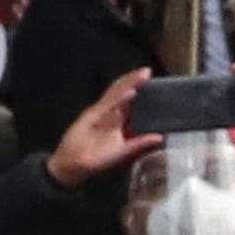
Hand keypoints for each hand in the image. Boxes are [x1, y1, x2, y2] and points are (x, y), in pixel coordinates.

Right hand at [47, 67, 159, 188]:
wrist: (74, 164)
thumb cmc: (97, 158)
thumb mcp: (123, 151)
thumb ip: (140, 143)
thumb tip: (160, 137)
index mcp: (118, 120)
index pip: (132, 102)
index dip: (141, 91)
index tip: (153, 82)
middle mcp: (110, 113)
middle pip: (123, 92)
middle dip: (135, 81)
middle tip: (147, 71)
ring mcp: (101, 112)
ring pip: (116, 93)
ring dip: (129, 83)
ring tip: (142, 75)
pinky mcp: (93, 114)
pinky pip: (108, 105)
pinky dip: (120, 99)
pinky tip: (130, 92)